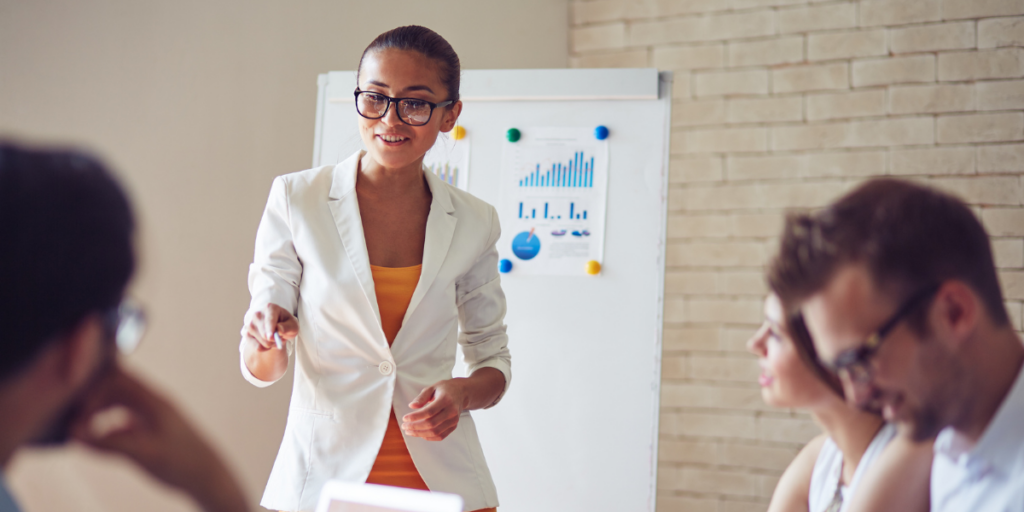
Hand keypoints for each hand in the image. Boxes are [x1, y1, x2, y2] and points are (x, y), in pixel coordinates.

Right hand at [71, 365, 248, 511]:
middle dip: (92, 400)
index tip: (79, 418)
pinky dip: (107, 425)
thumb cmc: (180, 463)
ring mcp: (152, 415)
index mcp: (153, 401)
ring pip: (119, 401)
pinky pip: (124, 418)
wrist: (208, 477)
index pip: (118, 378)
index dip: (94, 392)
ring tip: (80, 431)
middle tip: (74, 422)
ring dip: (98, 411)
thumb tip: (73, 433)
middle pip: (116, 386)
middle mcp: (153, 403)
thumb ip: (108, 443)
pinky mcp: (151, 429)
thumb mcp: (142, 454)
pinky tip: (98, 441)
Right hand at [242, 303, 297, 350]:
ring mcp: (250, 324)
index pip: (269, 320)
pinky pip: (257, 347)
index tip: (271, 337)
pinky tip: (267, 341)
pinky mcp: (246, 334)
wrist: (276, 325)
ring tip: (274, 337)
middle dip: (275, 340)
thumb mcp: (293, 325)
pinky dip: (265, 348)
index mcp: (270, 308)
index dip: (270, 329)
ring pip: (262, 343)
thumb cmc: (286, 324)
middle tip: (280, 336)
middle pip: (265, 335)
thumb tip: (279, 330)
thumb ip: (288, 327)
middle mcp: (257, 314)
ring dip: (271, 344)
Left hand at [401, 379, 468, 441]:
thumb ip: (422, 397)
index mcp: (446, 399)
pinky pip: (440, 436)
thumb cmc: (444, 389)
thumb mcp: (432, 387)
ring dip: (420, 433)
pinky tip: (420, 434)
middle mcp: (452, 411)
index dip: (415, 417)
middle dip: (415, 427)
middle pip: (431, 424)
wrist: (461, 393)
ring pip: (435, 432)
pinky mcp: (454, 426)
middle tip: (404, 426)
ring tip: (409, 431)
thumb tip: (412, 406)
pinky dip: (429, 437)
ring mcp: (454, 420)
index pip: (429, 412)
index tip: (404, 418)